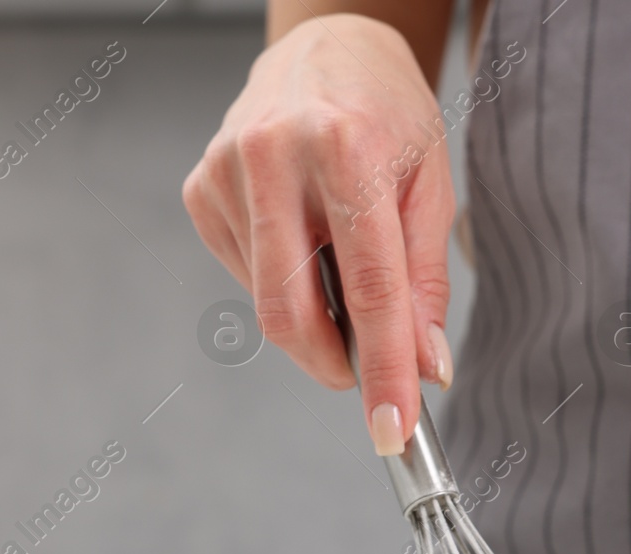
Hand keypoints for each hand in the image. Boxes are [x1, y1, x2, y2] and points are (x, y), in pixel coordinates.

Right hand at [182, 14, 455, 455]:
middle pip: (293, 314)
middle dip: (335, 365)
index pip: (368, 291)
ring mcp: (226, 174)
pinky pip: (248, 279)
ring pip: (269, 306)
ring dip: (315, 320)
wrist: (329, 49)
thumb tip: (424, 367)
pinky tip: (303, 241)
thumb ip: (424, 283)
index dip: (383, 371)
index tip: (392, 429)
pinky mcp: (200, 192)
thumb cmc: (388, 115)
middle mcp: (275, 156)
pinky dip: (286, 286)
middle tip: (368, 377)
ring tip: (342, 266)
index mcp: (346, 148)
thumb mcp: (430, 187)